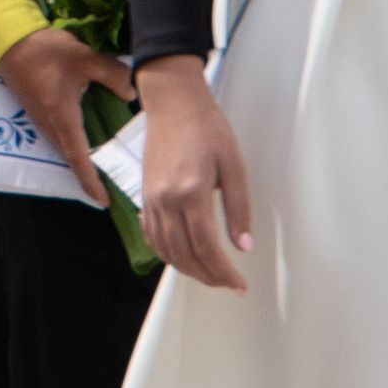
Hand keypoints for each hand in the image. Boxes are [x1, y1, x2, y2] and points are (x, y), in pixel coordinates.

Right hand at [0, 26, 136, 193]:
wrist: (12, 42)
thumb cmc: (47, 52)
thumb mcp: (86, 58)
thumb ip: (114, 75)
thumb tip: (131, 94)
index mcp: (62, 117)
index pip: (78, 158)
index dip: (91, 182)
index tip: (105, 201)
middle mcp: (51, 127)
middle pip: (74, 160)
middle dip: (93, 177)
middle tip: (118, 186)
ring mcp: (44, 123)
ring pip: (68, 151)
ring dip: (86, 163)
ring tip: (111, 168)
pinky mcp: (43, 116)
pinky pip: (63, 140)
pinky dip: (80, 149)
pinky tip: (97, 141)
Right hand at [135, 58, 248, 287]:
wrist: (172, 103)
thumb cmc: (206, 127)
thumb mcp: (234, 164)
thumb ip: (238, 207)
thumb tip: (243, 245)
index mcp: (191, 192)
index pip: (206, 247)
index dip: (224, 272)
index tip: (239, 285)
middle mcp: (166, 201)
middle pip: (184, 255)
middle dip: (208, 277)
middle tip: (229, 284)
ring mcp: (151, 200)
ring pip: (166, 251)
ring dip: (188, 270)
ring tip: (211, 275)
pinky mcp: (145, 197)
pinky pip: (152, 237)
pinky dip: (167, 254)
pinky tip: (182, 256)